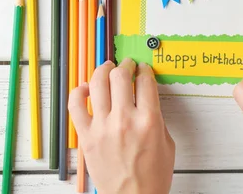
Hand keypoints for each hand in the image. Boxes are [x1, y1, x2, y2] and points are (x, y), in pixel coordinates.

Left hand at [69, 59, 175, 193]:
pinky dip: (79, 91)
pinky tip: (86, 88)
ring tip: (107, 68)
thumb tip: (146, 98)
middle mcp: (124, 120)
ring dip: (103, 69)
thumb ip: (157, 116)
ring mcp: (102, 127)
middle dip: (126, 65)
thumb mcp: (167, 142)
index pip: (145, 81)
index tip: (144, 69)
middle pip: (121, 76)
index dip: (145, 70)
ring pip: (98, 83)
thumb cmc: (151, 177)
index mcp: (148, 121)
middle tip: (127, 65)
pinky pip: (76, 105)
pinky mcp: (86, 137)